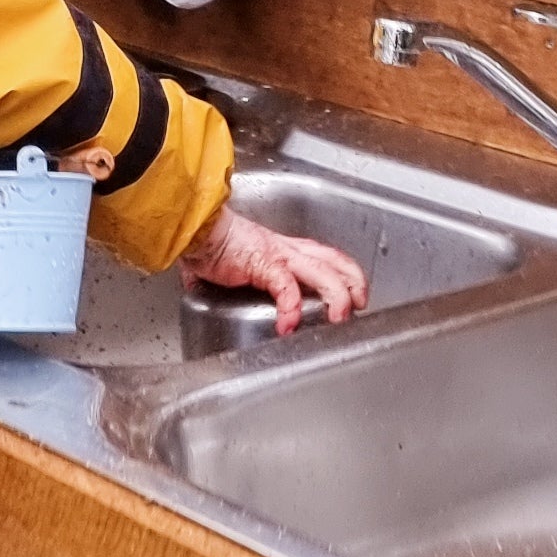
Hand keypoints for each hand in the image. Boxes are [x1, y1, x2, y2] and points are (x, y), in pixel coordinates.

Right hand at [180, 201, 369, 336]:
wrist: (195, 229)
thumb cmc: (210, 242)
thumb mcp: (233, 265)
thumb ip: (228, 279)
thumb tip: (207, 288)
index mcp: (284, 248)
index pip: (325, 255)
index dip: (344, 272)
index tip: (353, 292)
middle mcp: (288, 249)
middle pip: (334, 260)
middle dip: (353, 282)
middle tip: (361, 304)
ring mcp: (279, 256)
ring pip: (322, 273)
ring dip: (337, 296)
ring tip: (339, 318)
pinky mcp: (265, 265)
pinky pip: (287, 289)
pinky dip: (292, 309)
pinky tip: (288, 326)